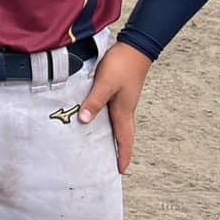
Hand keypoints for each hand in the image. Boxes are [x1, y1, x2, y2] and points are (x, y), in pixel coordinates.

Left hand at [79, 42, 153, 173]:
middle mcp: (126, 109)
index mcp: (124, 111)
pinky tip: (100, 120)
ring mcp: (124, 101)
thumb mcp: (105, 84)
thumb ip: (94, 102)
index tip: (122, 172)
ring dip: (116, 138)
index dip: (124, 155)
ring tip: (106, 148)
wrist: (135, 47)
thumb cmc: (121, 65)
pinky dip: (110, 123)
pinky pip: (115, 114)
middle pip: (124, 135)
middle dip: (121, 151)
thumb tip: (84, 121)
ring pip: (120, 125)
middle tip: (116, 165)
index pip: (125, 139)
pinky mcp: (120, 92)